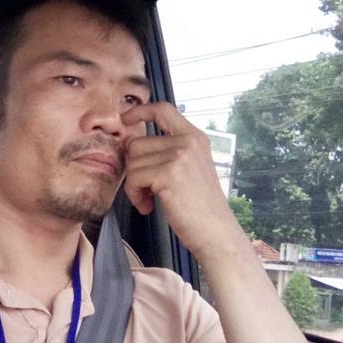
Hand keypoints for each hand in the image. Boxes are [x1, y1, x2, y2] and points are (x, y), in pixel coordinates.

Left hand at [121, 102, 242, 262]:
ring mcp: (179, 156)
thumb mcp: (189, 168)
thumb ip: (167, 151)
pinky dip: (134, 195)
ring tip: (150, 199)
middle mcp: (188, 142)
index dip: (140, 111)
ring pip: (132, 161)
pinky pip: (133, 178)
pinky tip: (148, 206)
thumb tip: (129, 142)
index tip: (126, 118)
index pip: (163, 109)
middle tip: (146, 189)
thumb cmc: (199, 206)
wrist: (216, 232)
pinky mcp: (169, 173)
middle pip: (137, 143)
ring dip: (134, 185)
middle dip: (134, 168)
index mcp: (195, 137)